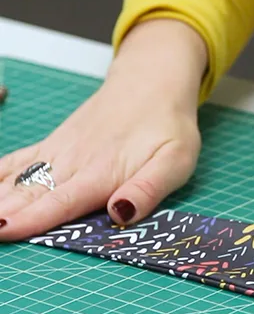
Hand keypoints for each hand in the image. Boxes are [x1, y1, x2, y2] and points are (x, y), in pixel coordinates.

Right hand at [0, 19, 204, 240]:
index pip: (61, 203)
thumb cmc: (169, 126)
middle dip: (3, 213)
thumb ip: (149, 188)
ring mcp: (59, 152)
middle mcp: (73, 163)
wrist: (152, 82)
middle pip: (31, 195)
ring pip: (18, 179)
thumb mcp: (176, 160)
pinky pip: (17, 161)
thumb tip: (120, 212)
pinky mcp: (53, 144)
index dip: (31, 220)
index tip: (3, 231)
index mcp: (103, 173)